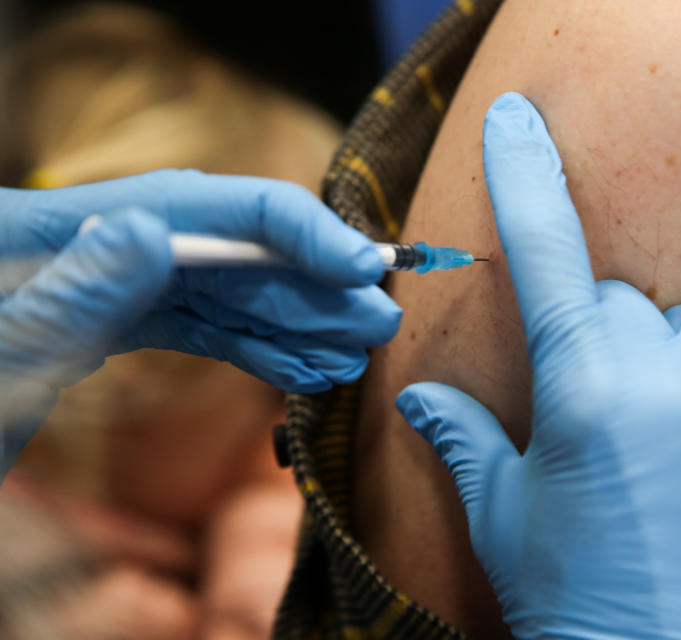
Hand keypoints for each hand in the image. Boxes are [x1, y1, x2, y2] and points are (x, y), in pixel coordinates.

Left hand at [0, 171, 400, 473]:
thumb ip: (64, 297)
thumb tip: (148, 229)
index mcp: (50, 234)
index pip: (198, 207)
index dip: (291, 229)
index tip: (358, 267)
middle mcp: (90, 248)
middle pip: (224, 249)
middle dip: (308, 286)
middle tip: (374, 320)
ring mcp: (105, 288)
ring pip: (223, 291)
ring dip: (294, 320)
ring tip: (350, 349)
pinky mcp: (114, 325)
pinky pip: (200, 327)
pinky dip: (255, 346)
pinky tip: (301, 364)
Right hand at [396, 93, 680, 639]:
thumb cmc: (581, 601)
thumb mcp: (507, 519)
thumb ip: (465, 438)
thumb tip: (419, 396)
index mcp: (587, 388)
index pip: (548, 255)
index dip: (526, 181)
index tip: (515, 119)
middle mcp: (671, 372)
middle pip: (624, 303)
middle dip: (600, 341)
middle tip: (594, 422)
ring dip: (664, 366)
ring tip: (658, 452)